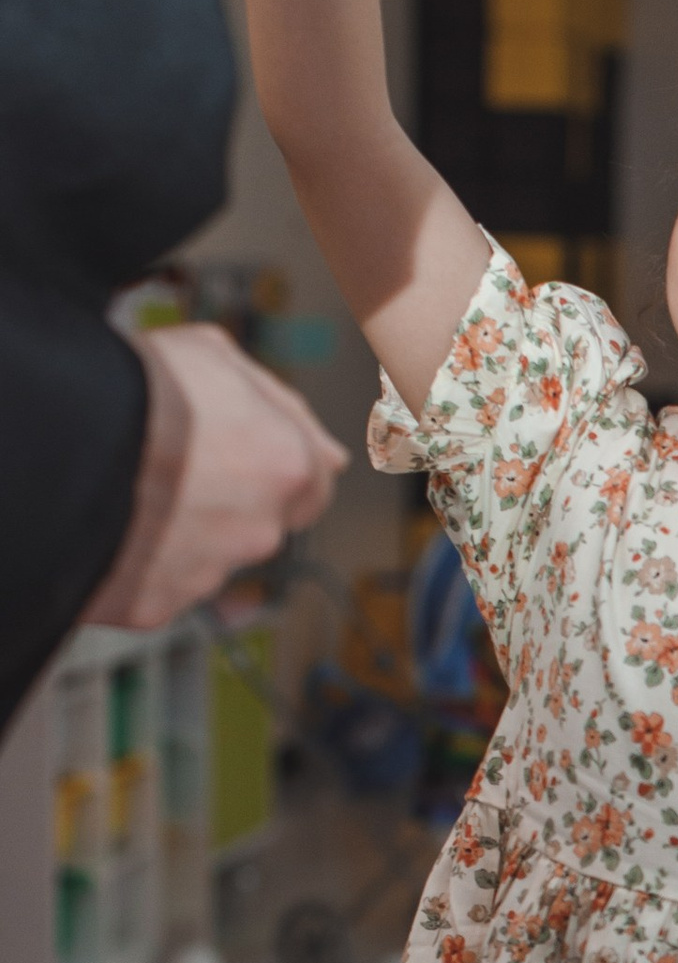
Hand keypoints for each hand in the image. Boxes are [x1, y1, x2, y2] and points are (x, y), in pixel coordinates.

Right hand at [87, 326, 343, 628]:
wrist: (58, 447)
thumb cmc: (135, 388)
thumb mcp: (214, 358)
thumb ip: (282, 408)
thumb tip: (334, 456)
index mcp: (286, 466)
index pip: (315, 481)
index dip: (283, 466)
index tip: (252, 456)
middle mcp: (260, 529)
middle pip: (260, 521)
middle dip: (231, 500)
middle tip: (177, 465)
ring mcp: (210, 573)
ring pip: (209, 555)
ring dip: (183, 529)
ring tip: (132, 486)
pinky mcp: (157, 605)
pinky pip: (157, 582)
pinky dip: (141, 559)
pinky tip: (113, 522)